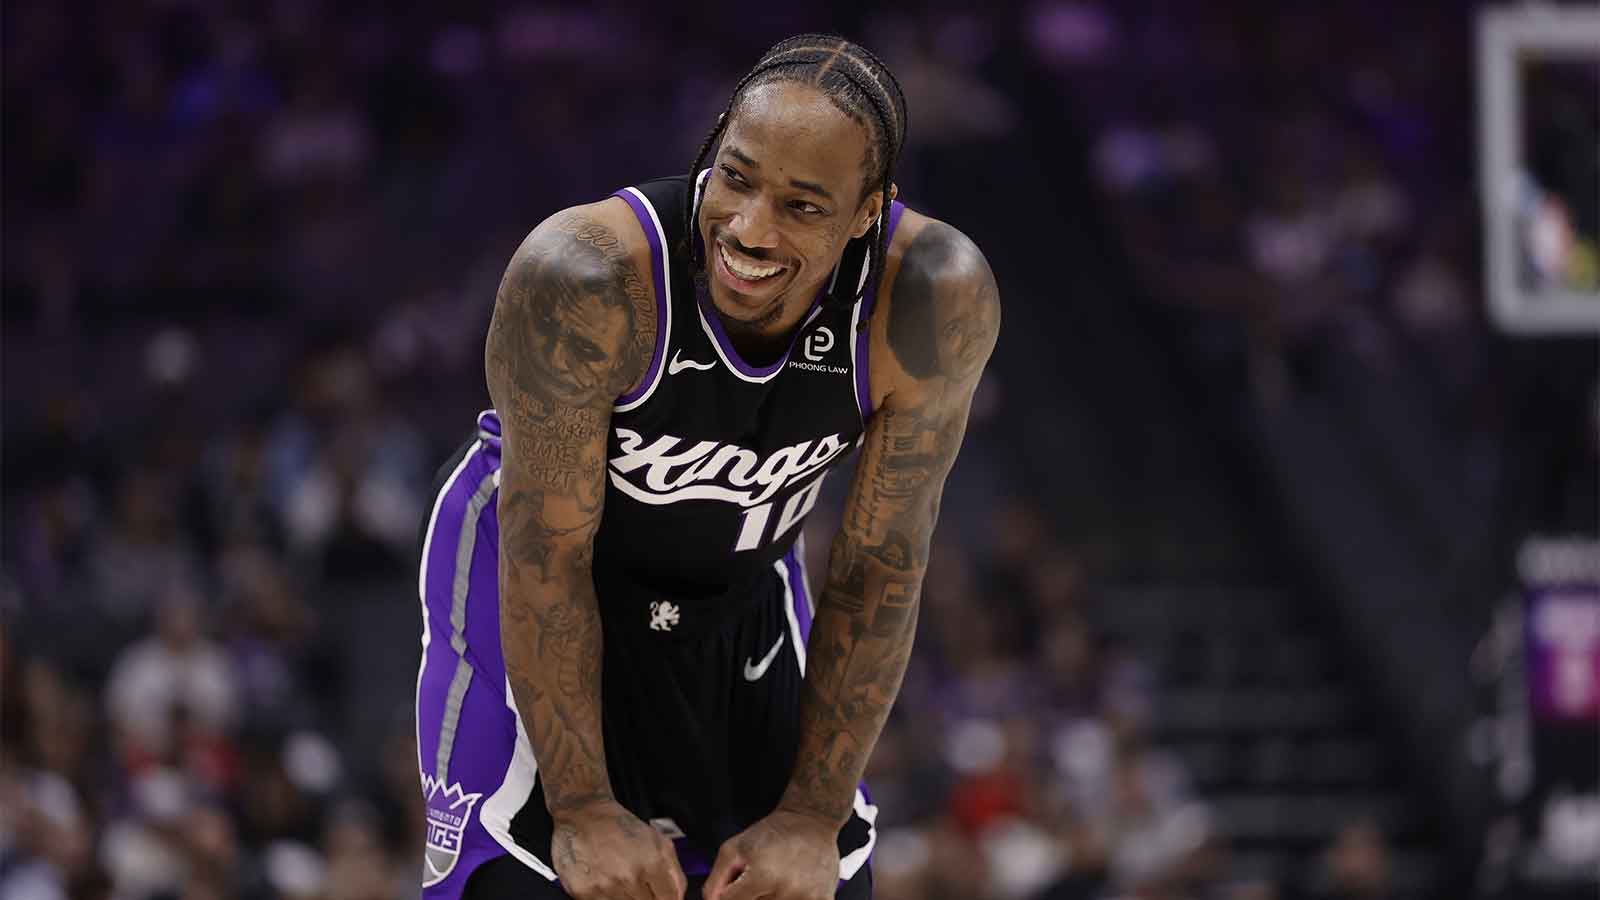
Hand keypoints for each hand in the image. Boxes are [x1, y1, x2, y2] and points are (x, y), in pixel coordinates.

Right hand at [550, 798, 686, 899]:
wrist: (582, 815)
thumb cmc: (619, 827)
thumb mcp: (658, 841)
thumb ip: (674, 873)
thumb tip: (678, 898)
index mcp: (652, 862)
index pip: (669, 899)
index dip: (665, 898)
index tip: (659, 894)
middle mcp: (630, 877)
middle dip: (645, 896)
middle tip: (635, 881)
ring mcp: (606, 887)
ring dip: (626, 897)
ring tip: (618, 877)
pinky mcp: (584, 893)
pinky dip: (606, 897)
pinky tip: (603, 881)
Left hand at [703, 809, 840, 899]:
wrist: (811, 822)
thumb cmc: (771, 834)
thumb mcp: (734, 848)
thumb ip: (716, 880)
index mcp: (762, 876)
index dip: (731, 896)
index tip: (739, 886)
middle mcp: (786, 889)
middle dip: (754, 897)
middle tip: (763, 879)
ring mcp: (807, 898)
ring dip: (772, 899)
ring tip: (779, 880)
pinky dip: (792, 899)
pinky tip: (794, 888)